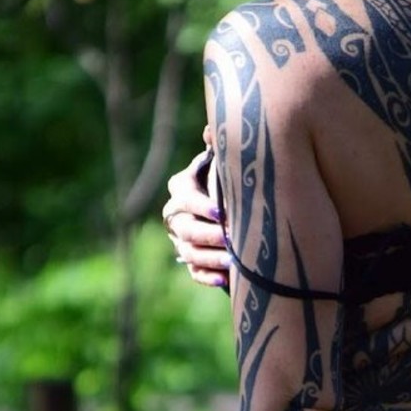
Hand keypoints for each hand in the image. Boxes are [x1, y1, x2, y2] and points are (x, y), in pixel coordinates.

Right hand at [161, 138, 228, 288]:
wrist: (234, 205)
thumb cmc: (228, 178)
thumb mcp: (223, 160)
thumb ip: (218, 145)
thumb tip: (211, 130)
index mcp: (182, 188)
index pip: (183, 197)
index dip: (199, 205)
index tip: (220, 211)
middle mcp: (177, 214)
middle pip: (184, 228)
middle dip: (207, 235)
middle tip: (229, 239)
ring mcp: (181, 239)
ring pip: (188, 252)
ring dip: (210, 257)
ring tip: (233, 261)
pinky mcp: (191, 259)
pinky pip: (194, 271)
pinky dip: (208, 276)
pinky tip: (225, 280)